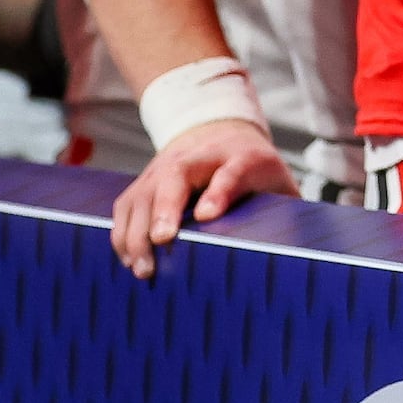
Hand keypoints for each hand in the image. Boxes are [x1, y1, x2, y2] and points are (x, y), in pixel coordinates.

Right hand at [111, 118, 293, 279]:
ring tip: (143, 269)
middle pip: (175, 177)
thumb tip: (276, 242)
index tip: (208, 214)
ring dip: (137, 232)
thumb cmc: (251, 165)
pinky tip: (130, 261)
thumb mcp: (274, 180)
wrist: (220, 133)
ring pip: (142, 194)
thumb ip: (279, 203)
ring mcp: (163, 168)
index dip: (221, 191)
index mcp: (239, 156)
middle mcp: (194, 157)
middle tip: (162, 243)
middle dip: (164, 210)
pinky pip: (125, 207)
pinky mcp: (143, 183)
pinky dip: (122, 234)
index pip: (234, 169)